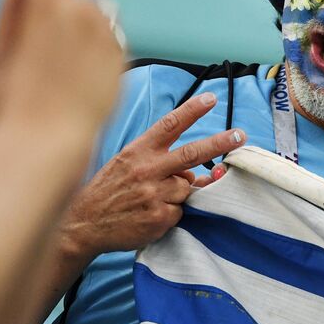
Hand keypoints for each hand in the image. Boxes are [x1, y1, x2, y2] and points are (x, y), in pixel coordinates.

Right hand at [0, 0, 121, 143]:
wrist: (47, 140)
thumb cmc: (13, 94)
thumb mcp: (1, 41)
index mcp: (46, 0)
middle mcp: (83, 10)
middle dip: (63, 13)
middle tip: (42, 51)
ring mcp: (108, 33)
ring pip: (95, 21)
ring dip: (82, 35)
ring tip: (60, 73)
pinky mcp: (123, 56)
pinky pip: (108, 45)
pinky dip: (96, 57)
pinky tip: (78, 83)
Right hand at [59, 94, 245, 262]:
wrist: (82, 224)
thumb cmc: (109, 190)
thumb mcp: (126, 164)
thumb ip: (159, 160)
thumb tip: (195, 171)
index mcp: (138, 151)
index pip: (169, 125)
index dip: (192, 110)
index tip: (211, 99)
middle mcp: (147, 169)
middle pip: (192, 153)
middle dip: (220, 142)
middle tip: (240, 135)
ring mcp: (153, 194)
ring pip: (187, 188)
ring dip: (179, 193)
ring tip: (152, 198)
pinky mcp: (158, 217)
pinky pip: (180, 211)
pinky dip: (171, 213)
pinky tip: (149, 215)